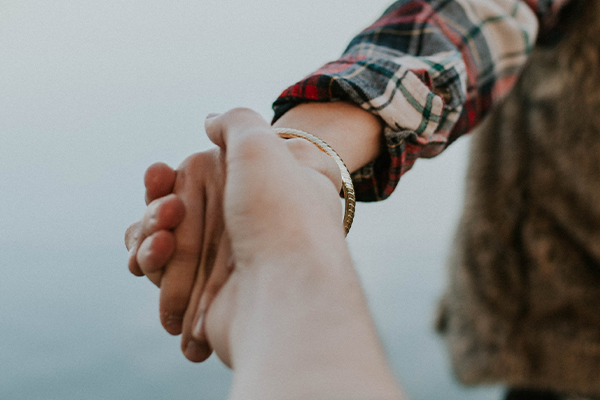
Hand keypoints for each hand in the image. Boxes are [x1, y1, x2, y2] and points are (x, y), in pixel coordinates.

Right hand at [125, 108, 342, 361]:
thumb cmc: (281, 215)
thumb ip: (236, 123)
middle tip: (167, 212)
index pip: (197, 180)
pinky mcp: (206, 298)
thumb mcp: (263, 146)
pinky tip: (151, 263)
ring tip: (161, 243)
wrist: (288, 293)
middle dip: (154, 211)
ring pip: (160, 245)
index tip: (160, 174)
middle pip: (172, 214)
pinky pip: (162, 278)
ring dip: (147, 239)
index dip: (169, 179)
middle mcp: (241, 227)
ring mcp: (224, 264)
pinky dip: (151, 267)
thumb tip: (210, 122)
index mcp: (255, 193)